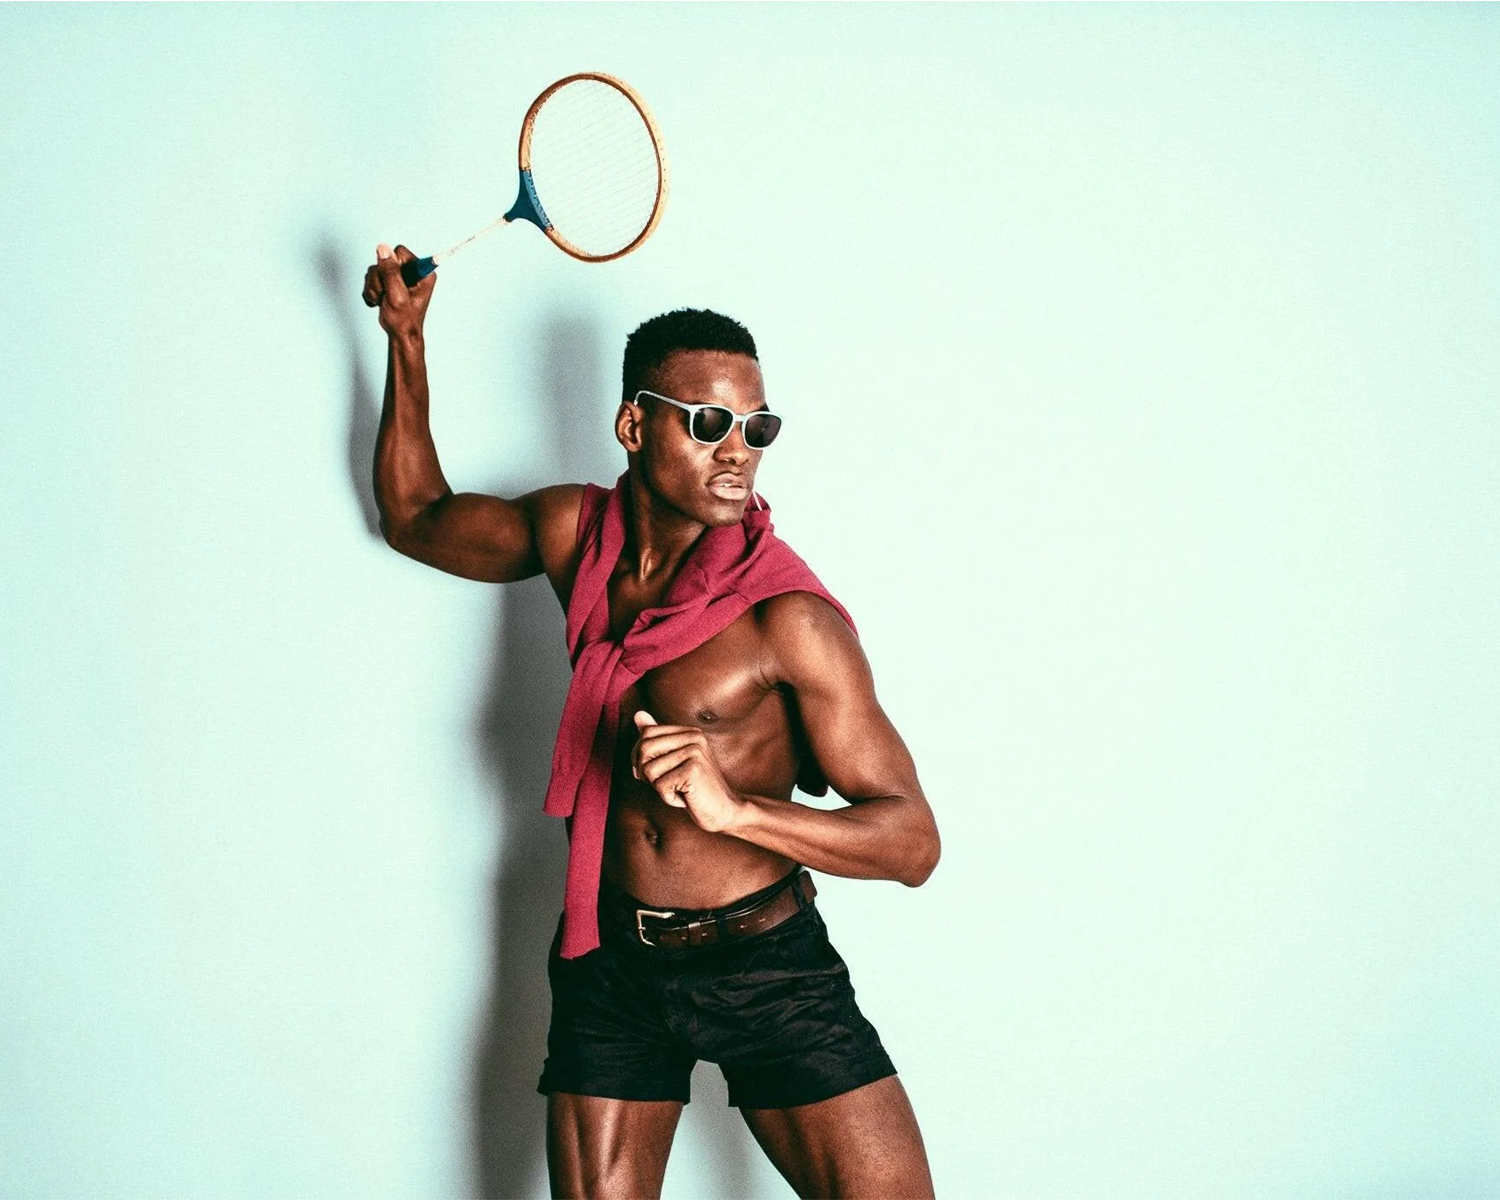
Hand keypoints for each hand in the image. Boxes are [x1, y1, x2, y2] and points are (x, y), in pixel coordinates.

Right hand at [361, 243, 433, 338]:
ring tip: (383, 300)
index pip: (400, 252)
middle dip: (380, 279)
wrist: (399, 333)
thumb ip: (390, 272)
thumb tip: (382, 248)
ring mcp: (399, 275)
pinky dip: (371, 290)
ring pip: (375, 269)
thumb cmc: (404, 320)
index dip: (392, 265)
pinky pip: (371, 276)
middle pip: (385, 260)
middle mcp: (412, 271)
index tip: (393, 282)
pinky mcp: (388, 280)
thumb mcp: (397, 295)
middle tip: (386, 295)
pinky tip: (379, 301)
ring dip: (375, 286)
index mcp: (422, 272)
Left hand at [631, 710, 745, 833]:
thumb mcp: (673, 762)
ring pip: (649, 770)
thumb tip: (638, 713)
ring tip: (681, 790)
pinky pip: (660, 786)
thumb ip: (657, 739)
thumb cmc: (695, 788)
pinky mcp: (694, 770)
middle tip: (667, 784)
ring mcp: (695, 752)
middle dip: (647, 772)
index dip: (639, 756)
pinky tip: (686, 798)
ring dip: (660, 788)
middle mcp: (694, 737)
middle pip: (645, 748)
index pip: (647, 733)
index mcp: (690, 732)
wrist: (724, 810)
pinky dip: (669, 798)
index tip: (649, 774)